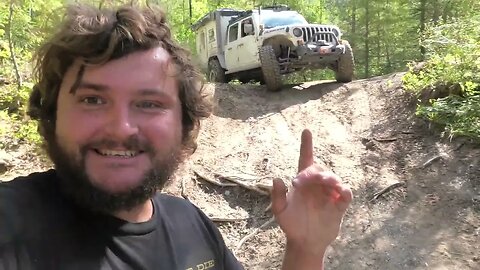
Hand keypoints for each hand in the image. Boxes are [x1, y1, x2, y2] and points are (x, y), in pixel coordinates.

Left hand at [271, 129, 352, 253]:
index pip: (305, 160)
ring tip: (329, 184)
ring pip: (334, 180)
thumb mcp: (280, 211)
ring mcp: (328, 195)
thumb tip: (276, 178)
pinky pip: (345, 196)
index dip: (306, 145)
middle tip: (308, 180)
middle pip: (320, 170)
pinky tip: (342, 192)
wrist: (304, 242)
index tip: (306, 131)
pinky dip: (345, 192)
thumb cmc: (291, 224)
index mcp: (302, 183)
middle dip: (316, 172)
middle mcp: (316, 186)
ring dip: (331, 179)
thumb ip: (277, 196)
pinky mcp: (338, 207)